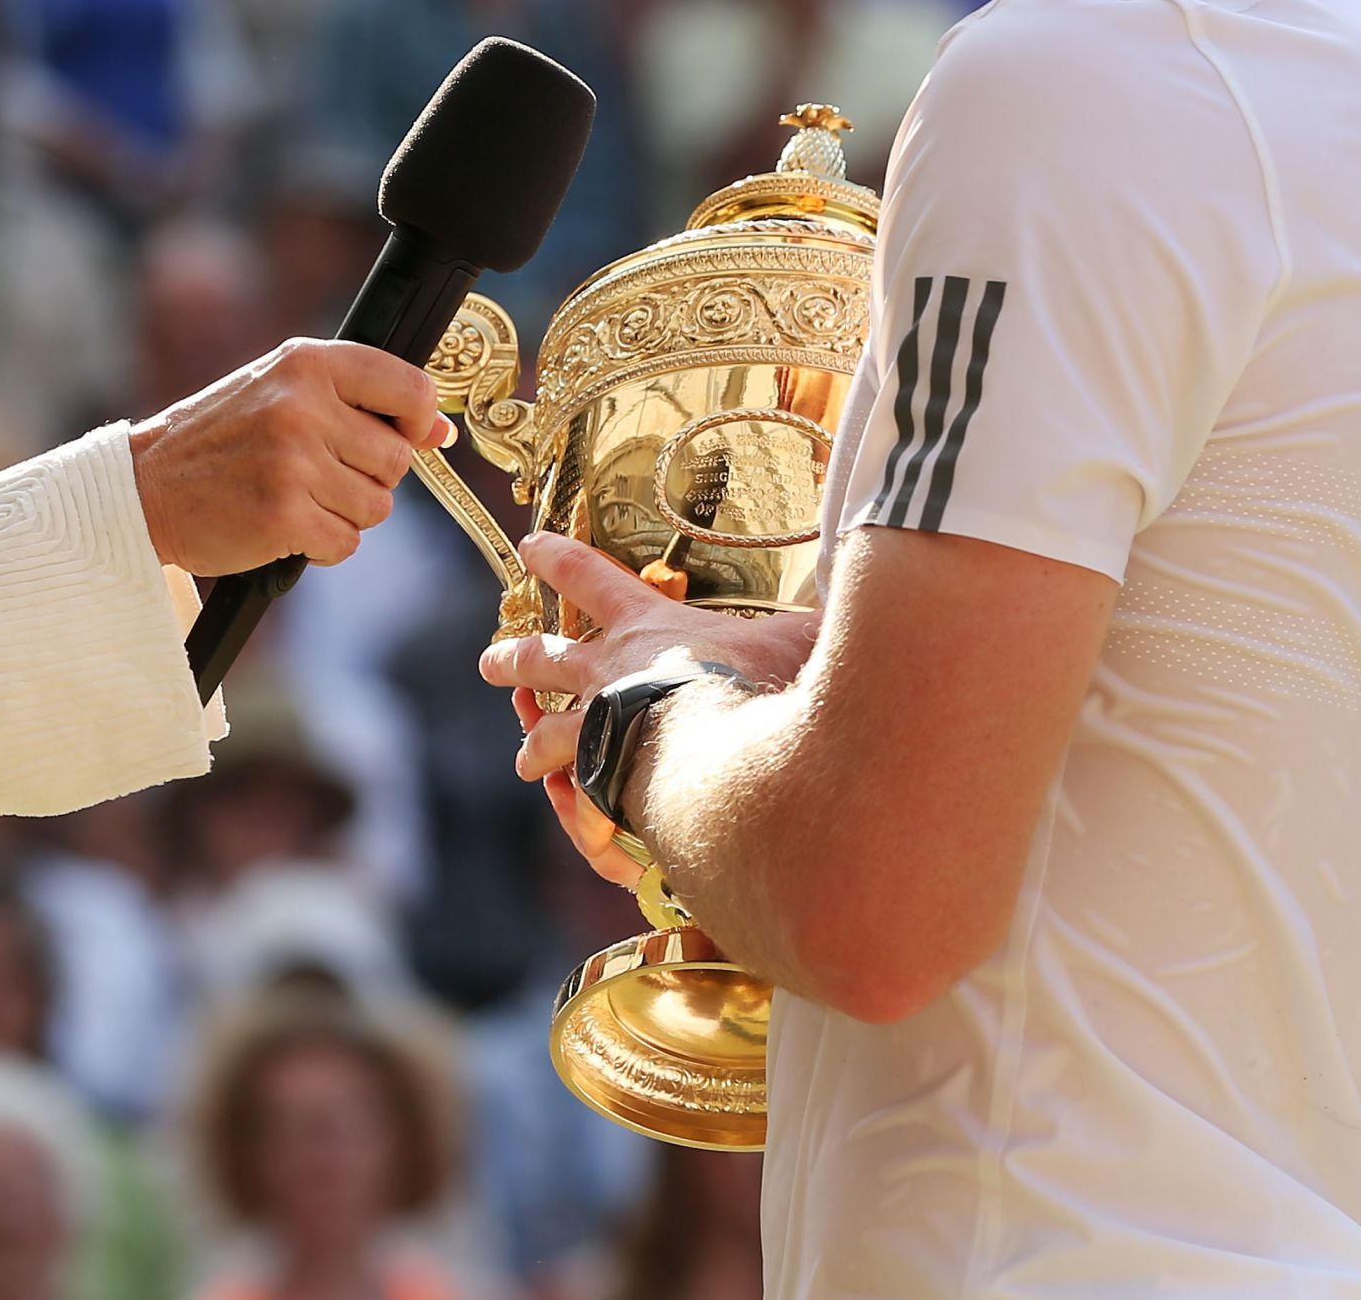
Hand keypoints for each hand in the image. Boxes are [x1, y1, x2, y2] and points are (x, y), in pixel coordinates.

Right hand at [128, 338, 451, 576]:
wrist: (144, 487)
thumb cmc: (220, 438)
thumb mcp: (283, 393)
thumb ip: (360, 402)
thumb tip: (440, 430)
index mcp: (306, 363)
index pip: (409, 386)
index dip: (416, 419)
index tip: (400, 433)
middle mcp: (301, 405)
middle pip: (396, 459)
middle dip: (369, 476)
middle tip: (318, 473)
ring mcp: (291, 462)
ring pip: (376, 506)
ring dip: (345, 513)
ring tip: (297, 497)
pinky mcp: (282, 516)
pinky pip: (346, 543)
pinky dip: (323, 544)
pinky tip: (285, 525)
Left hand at [478, 534, 819, 882]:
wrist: (722, 753)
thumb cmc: (759, 686)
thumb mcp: (800, 641)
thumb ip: (821, 624)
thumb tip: (872, 594)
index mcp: (645, 626)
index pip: (591, 578)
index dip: (560, 559)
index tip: (528, 546)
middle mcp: (607, 673)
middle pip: (544, 657)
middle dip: (514, 657)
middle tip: (488, 661)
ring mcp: (597, 729)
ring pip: (545, 731)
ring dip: (532, 743)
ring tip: (520, 760)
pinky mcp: (601, 781)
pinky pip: (578, 793)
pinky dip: (577, 804)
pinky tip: (575, 814)